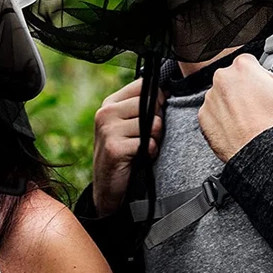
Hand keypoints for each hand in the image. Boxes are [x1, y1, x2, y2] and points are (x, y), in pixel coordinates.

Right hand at [92, 78, 164, 215]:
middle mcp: (105, 113)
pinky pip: (148, 143)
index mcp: (109, 104)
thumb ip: (142, 106)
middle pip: (151, 103)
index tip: (154, 113)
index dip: (157, 98)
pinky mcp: (115, 148)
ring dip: (154, 139)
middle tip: (145, 138)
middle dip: (157, 122)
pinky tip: (139, 158)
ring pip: (153, 124)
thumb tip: (166, 89)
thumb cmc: (124, 154)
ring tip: (141, 148)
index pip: (143, 85)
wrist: (108, 187)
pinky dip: (150, 153)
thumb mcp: (129, 125)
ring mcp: (108, 130)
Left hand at [198, 54, 272, 163]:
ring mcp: (210, 99)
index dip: (260, 75)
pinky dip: (223, 119)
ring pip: (222, 96)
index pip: (250, 62)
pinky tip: (238, 127)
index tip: (265, 88)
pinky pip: (214, 113)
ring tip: (249, 119)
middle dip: (245, 88)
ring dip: (233, 103)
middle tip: (259, 105)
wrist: (262, 154)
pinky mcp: (203, 118)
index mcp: (242, 67)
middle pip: (234, 78)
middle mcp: (221, 79)